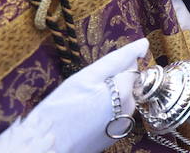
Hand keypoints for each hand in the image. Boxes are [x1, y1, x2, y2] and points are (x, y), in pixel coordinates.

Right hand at [0, 39, 148, 152]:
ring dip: (112, 93)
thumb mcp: (86, 77)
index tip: (131, 51)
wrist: (46, 145)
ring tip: (86, 100)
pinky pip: (117, 113)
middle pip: (129, 82)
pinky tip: (88, 113)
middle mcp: (129, 107)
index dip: (124, 59)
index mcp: (124, 90)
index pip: (132, 65)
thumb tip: (143, 45)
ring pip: (123, 97)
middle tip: (89, 84)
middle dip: (115, 77)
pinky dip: (108, 108)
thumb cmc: (60, 109)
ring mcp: (124, 123)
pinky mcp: (116, 134)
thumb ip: (117, 60)